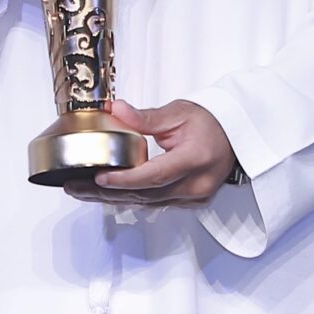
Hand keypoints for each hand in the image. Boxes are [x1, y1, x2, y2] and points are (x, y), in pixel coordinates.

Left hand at [66, 98, 239, 207]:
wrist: (237, 136)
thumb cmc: (211, 122)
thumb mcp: (178, 112)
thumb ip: (145, 117)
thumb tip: (115, 109)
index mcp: (195, 159)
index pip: (154, 176)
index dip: (124, 180)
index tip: (99, 178)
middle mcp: (196, 184)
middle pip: (145, 195)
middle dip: (107, 193)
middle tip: (75, 187)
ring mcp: (195, 197)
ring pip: (147, 203)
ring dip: (114, 198)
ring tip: (83, 190)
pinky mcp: (192, 202)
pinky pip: (156, 204)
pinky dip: (131, 198)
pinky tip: (108, 194)